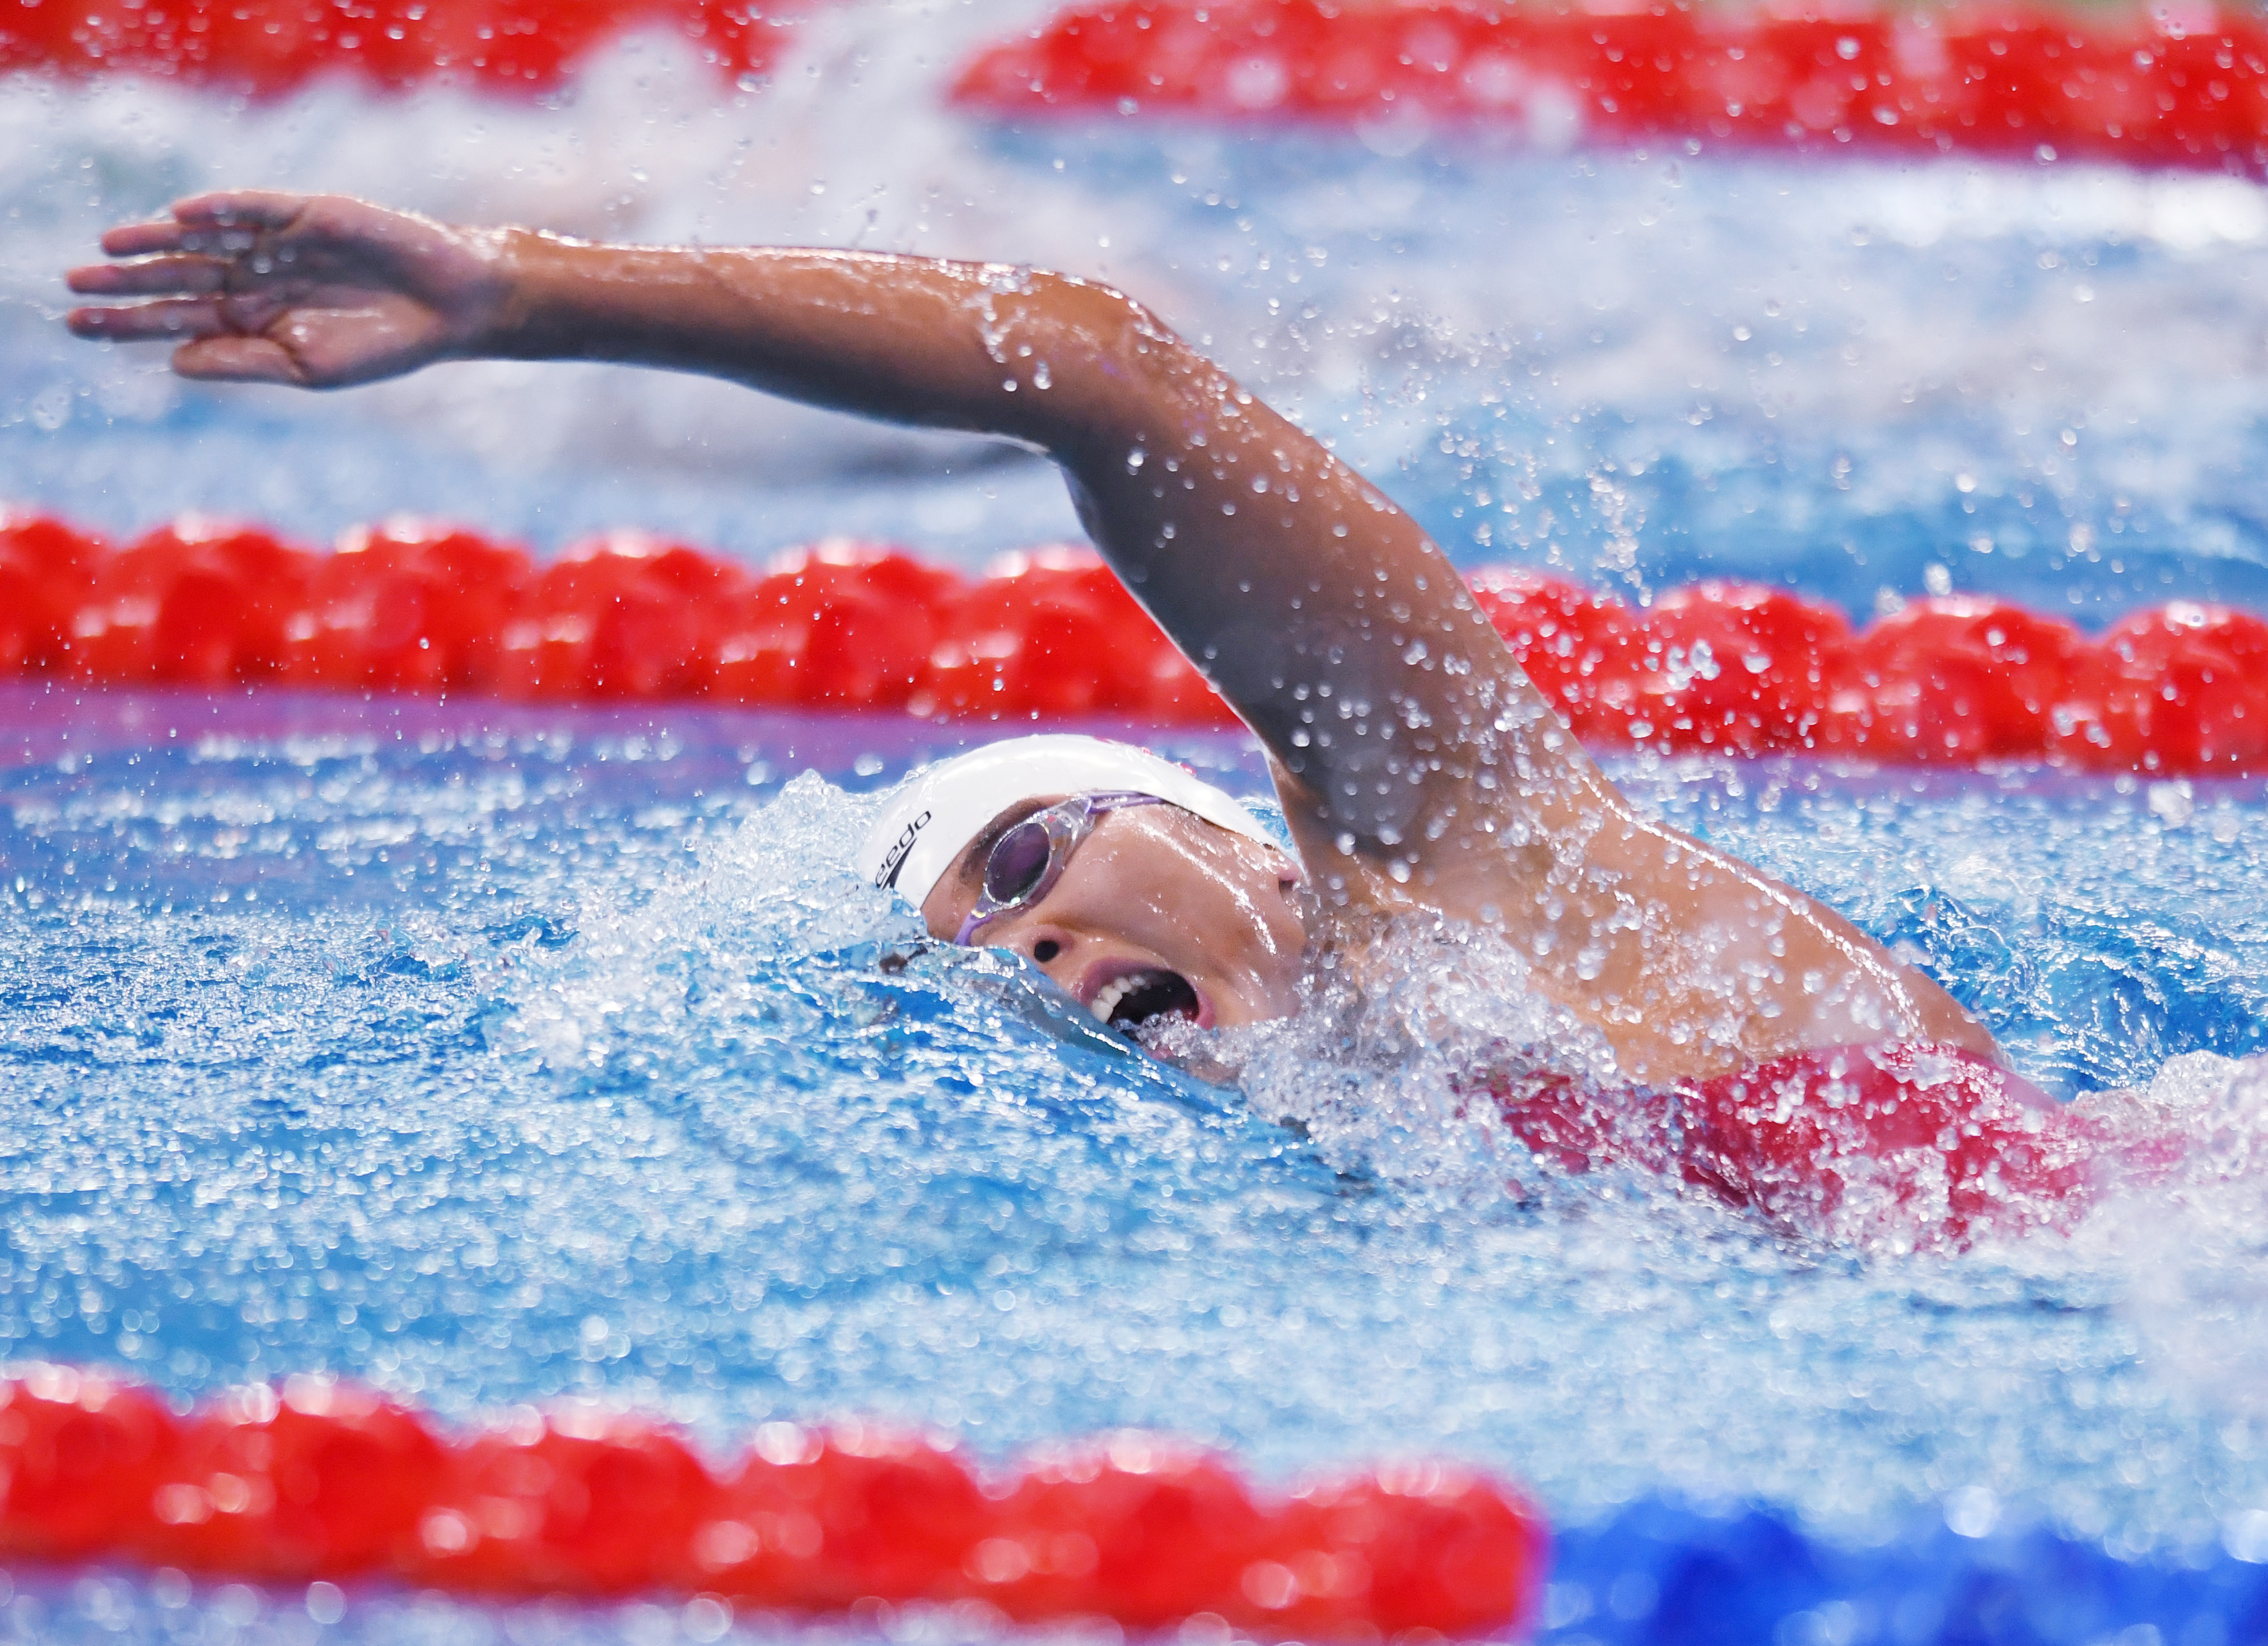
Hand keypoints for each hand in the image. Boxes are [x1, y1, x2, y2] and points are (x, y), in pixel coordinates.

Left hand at [65, 190, 512, 386]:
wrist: (448, 309)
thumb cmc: (384, 346)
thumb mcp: (306, 367)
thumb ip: (240, 361)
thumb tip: (172, 362)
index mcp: (253, 319)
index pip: (178, 319)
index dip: (129, 322)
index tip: (78, 327)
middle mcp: (256, 278)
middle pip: (177, 276)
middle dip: (126, 283)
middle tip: (71, 284)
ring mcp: (277, 244)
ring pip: (203, 240)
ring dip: (156, 241)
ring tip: (108, 247)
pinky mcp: (306, 214)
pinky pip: (253, 209)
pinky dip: (220, 210)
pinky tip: (182, 216)